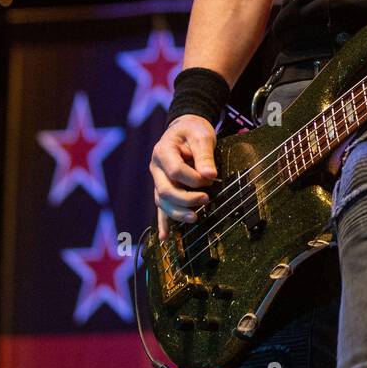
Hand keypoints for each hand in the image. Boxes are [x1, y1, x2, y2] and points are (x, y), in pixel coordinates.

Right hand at [149, 115, 218, 241]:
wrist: (184, 129)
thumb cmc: (193, 131)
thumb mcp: (202, 136)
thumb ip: (204, 155)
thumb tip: (210, 175)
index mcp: (163, 151)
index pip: (175, 170)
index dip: (193, 178)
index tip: (209, 178)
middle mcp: (156, 168)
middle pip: (165, 190)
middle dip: (186, 199)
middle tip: (206, 200)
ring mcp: (158, 180)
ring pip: (162, 202)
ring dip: (178, 213)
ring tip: (196, 218)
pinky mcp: (163, 188)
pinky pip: (161, 207)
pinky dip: (163, 222)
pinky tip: (164, 237)